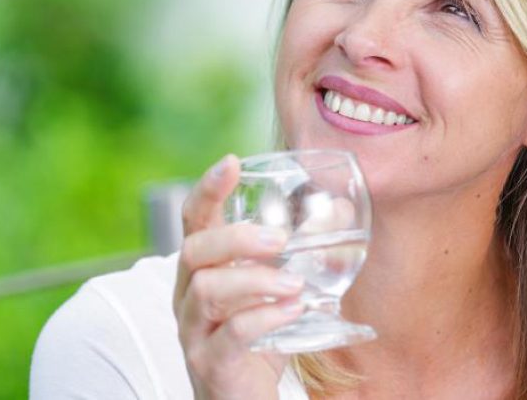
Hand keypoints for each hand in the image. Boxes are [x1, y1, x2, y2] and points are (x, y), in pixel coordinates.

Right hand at [173, 154, 305, 399]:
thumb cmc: (258, 343)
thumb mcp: (278, 294)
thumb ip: (300, 255)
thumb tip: (338, 208)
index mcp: (201, 271)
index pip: (193, 220)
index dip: (207, 190)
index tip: (232, 162)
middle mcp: (188, 297)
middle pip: (193, 251)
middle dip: (235, 238)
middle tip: (280, 240)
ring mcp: (194, 332)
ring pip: (208, 291)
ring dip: (256, 281)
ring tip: (295, 285)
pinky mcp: (210, 364)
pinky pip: (229, 335)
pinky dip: (263, 318)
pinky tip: (293, 311)